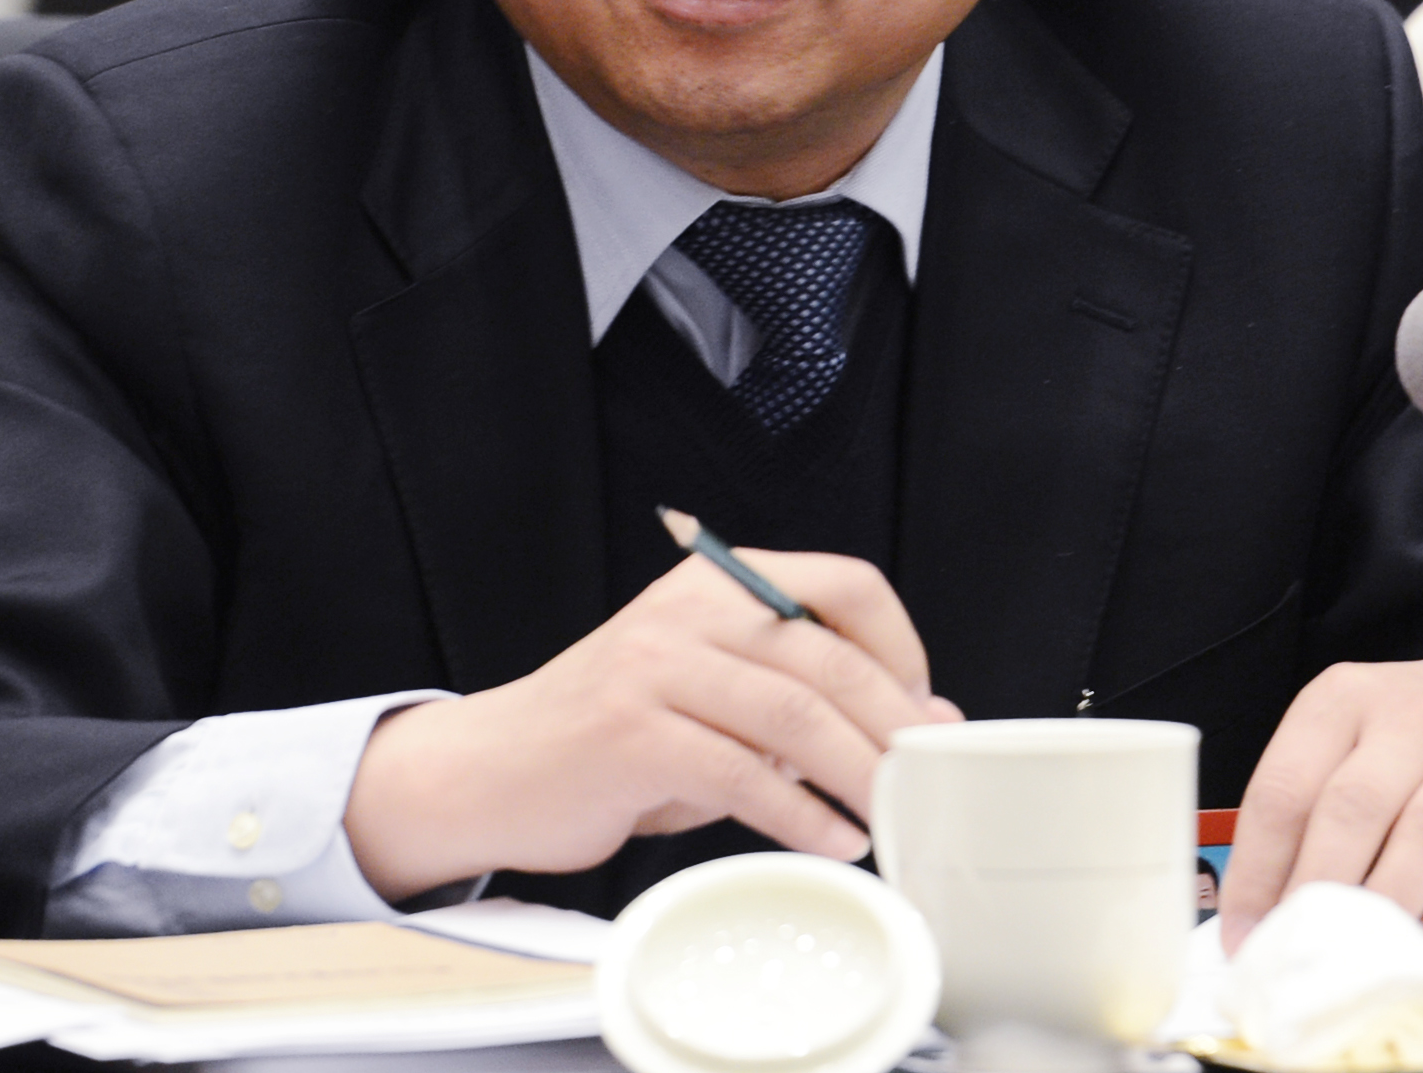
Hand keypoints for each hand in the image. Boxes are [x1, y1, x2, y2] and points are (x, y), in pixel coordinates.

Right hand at [344, 548, 960, 899]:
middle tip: (929, 777)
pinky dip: (800, 816)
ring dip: (858, 775)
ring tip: (889, 816)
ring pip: (794, 714)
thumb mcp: (714, 693)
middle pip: (828, 656)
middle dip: (894, 724)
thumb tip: (921, 721)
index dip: (901, 645)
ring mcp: (656, 666)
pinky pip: (741, 774)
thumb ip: (801, 696)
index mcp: (719, 581)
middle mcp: (689, 608)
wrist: (493, 769)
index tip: (923, 709)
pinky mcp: (631, 733)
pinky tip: (832, 842)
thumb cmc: (616, 738)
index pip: (844, 582)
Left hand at [1217, 647, 1422, 952]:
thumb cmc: (1422, 737)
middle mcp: (1411, 720)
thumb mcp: (1355, 736)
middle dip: (1316, 889)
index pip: (1285, 786)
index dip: (1257, 869)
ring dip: (1384, 904)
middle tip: (1295, 952)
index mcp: (1345, 700)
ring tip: (1352, 958)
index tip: (1241, 933)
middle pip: (1352, 808)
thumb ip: (1309, 806)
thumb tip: (1257, 909)